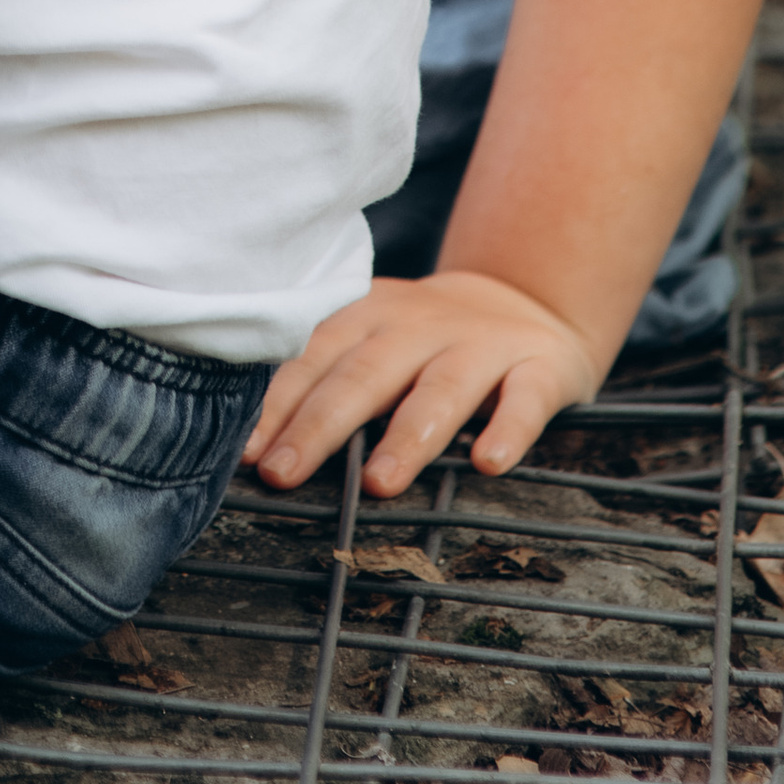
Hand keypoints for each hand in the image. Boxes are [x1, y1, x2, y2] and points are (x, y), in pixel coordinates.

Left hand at [243, 272, 604, 497]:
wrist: (525, 301)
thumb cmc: (425, 341)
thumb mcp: (374, 338)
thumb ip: (327, 373)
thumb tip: (255, 439)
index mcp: (369, 315)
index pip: (315, 356)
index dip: (277, 403)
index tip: (245, 450)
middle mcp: (420, 325)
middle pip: (365, 374)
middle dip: (320, 425)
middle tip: (282, 474)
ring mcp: (481, 346)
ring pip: (441, 389)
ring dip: (408, 436)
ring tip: (378, 482)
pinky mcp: (538, 369)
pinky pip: (524, 400)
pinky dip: (508, 430)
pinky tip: (489, 463)